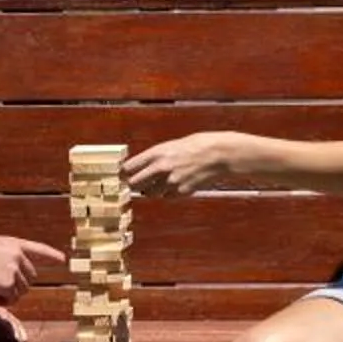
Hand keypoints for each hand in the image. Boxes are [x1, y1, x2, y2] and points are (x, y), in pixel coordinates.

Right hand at [0, 232, 64, 301]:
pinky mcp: (8, 283)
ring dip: (9, 294)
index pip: (37, 249)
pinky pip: (13, 299)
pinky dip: (4, 301)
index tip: (63, 260)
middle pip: (30, 277)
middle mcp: (18, 255)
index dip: (51, 255)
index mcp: (14, 244)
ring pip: (22, 290)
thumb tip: (18, 274)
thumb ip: (7, 255)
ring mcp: (14, 269)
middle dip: (18, 285)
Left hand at [123, 130, 250, 196]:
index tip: (123, 175)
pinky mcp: (181, 192)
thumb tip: (144, 166)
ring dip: (151, 190)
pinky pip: (167, 196)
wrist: (220, 154)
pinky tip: (175, 184)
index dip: (124, 172)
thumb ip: (158, 156)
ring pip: (150, 193)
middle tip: (134, 184)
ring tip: (160, 182)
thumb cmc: (198, 145)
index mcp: (157, 153)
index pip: (129, 167)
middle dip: (134, 185)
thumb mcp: (173, 145)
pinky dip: (167, 193)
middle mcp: (161, 168)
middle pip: (135, 184)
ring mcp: (171, 182)